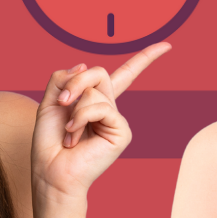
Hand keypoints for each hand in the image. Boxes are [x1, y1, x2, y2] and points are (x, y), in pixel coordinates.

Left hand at [31, 43, 170, 204]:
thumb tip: (83, 65)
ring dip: (73, 107)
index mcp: (96, 101)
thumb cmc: (49, 141)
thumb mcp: (50, 102)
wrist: (50, 171)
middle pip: (99, 72)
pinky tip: (74, 135)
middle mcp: (110, 109)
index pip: (125, 75)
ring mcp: (117, 120)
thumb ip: (63, 78)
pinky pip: (100, 107)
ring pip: (95, 89)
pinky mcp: (121, 132)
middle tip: (62, 101)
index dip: (145, 59)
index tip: (167, 46)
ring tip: (68, 131)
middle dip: (76, 82)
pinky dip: (81, 117)